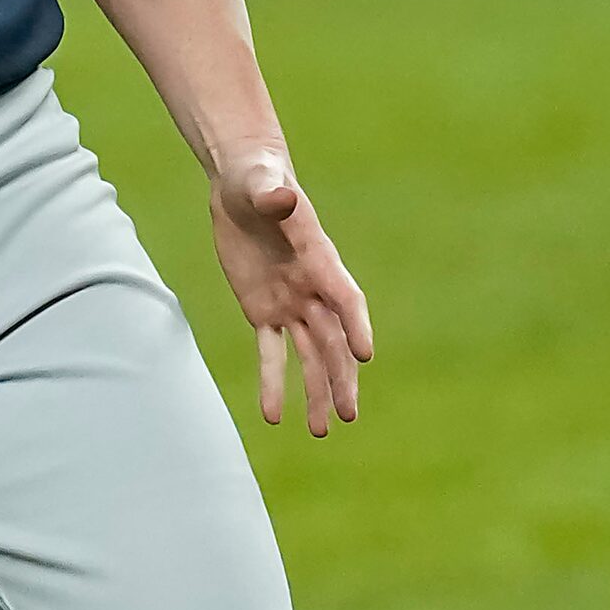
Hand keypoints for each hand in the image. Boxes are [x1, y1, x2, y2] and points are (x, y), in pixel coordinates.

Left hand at [211, 157, 372, 437]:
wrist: (243, 184)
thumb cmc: (258, 177)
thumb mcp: (262, 183)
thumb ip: (273, 194)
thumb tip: (282, 196)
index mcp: (320, 259)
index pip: (345, 298)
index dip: (356, 324)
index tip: (366, 355)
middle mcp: (312, 288)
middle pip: (333, 340)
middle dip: (340, 376)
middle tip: (347, 414)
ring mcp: (291, 303)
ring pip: (310, 356)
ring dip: (316, 392)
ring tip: (320, 431)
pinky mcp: (264, 311)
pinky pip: (271, 353)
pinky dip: (272, 383)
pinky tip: (272, 416)